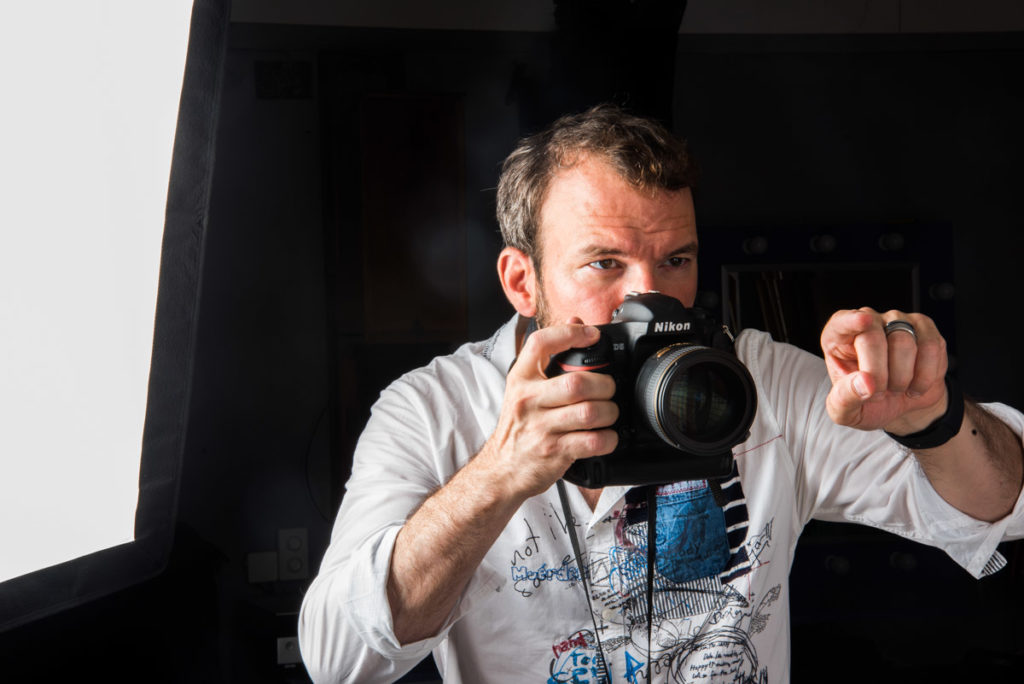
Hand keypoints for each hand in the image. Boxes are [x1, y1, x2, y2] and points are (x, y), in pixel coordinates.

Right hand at [478, 319, 618, 499]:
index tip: (592, 335)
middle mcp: (528, 401)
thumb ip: (548, 356)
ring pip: (589, 412)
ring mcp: (540, 428)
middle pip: (577, 383)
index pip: (541, 343)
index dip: (570, 334)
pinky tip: (605, 436)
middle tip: (608, 390)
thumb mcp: (524, 388)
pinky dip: (608, 439)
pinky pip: (593, 442)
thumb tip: (574, 322)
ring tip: (608, 414)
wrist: (501, 470)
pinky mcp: (554, 452)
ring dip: (609, 413)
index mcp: (520, 380)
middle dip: (604, 386)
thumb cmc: (517, 428)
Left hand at [820, 308, 947, 433]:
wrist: (899, 405)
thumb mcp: (845, 410)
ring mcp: (897, 321)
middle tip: (878, 394)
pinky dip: (925, 375)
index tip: (863, 321)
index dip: (851, 322)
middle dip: (878, 375)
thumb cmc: (865, 402)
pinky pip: (931, 347)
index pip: (841, 322)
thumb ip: (845, 398)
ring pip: (904, 343)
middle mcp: (867, 322)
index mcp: (838, 338)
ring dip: (902, 378)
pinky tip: (916, 383)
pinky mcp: (924, 328)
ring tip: (896, 388)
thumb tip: (865, 382)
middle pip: (873, 338)